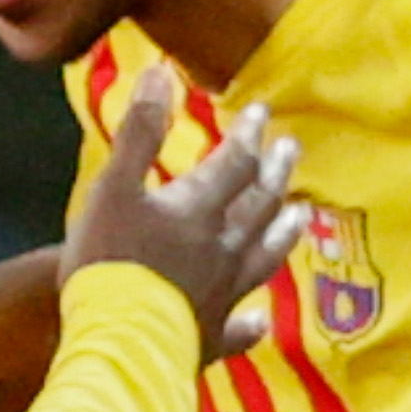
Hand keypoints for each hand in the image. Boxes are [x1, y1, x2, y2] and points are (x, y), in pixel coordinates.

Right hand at [63, 65, 306, 360]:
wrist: (119, 339)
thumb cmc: (110, 261)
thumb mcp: (114, 186)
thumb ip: (139, 131)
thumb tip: (159, 72)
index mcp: (200, 208)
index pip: (236, 162)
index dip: (249, 134)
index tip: (261, 112)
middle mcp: (223, 246)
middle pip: (261, 204)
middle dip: (276, 171)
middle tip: (291, 149)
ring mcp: (223, 293)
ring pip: (265, 256)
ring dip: (284, 231)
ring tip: (300, 215)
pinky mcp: (213, 335)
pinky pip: (242, 326)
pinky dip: (253, 321)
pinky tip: (259, 320)